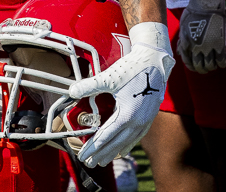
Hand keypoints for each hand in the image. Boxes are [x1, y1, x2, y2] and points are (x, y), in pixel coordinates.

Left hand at [69, 23, 174, 167]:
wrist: (154, 62)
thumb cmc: (132, 68)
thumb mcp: (109, 77)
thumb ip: (89, 86)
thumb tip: (71, 91)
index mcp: (127, 116)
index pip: (105, 137)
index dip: (93, 147)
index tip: (82, 155)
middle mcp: (137, 123)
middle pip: (116, 144)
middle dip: (101, 154)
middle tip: (89, 163)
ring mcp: (145, 121)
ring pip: (127, 143)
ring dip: (114, 152)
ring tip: (103, 160)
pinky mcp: (149, 117)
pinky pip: (136, 138)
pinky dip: (127, 145)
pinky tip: (122, 148)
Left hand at [178, 0, 225, 73]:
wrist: (206, 3)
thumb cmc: (193, 12)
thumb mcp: (183, 26)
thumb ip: (182, 40)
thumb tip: (180, 51)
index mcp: (185, 42)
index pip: (187, 61)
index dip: (191, 66)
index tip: (194, 67)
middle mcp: (196, 47)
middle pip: (199, 66)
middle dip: (201, 69)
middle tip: (204, 68)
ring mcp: (208, 46)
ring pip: (210, 66)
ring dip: (211, 68)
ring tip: (212, 65)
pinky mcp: (219, 44)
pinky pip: (221, 61)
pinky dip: (221, 64)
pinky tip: (221, 62)